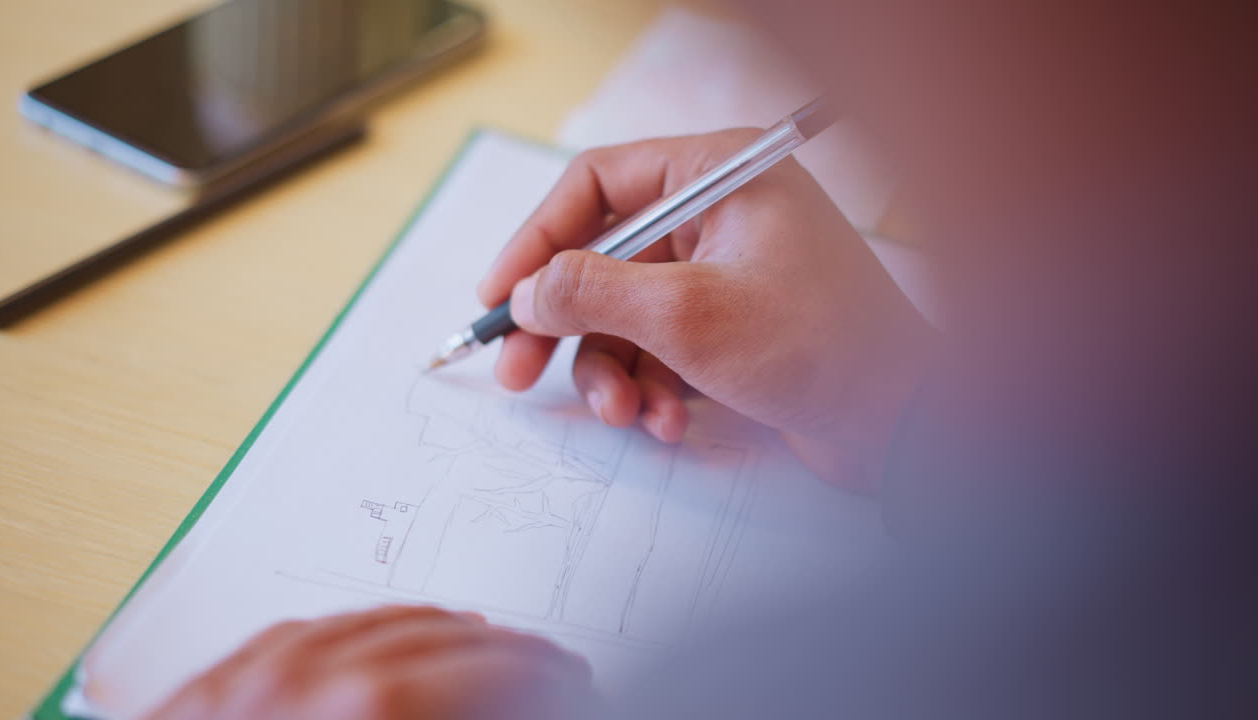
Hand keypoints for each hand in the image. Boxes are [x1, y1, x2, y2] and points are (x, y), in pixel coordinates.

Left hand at [143, 605, 594, 719]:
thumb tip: (526, 706)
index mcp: (376, 709)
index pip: (499, 668)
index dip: (549, 675)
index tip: (577, 682)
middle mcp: (318, 675)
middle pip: (452, 636)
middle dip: (514, 654)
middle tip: (550, 669)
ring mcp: (263, 669)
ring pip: (384, 620)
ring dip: (450, 632)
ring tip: (488, 647)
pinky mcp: (221, 676)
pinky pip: (314, 627)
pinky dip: (369, 628)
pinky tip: (388, 640)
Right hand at [478, 130, 929, 488]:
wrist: (905, 423)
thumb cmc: (814, 346)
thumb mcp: (686, 315)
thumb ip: (592, 292)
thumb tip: (525, 291)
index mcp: (718, 174)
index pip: (599, 183)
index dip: (537, 237)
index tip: (498, 294)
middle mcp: (720, 213)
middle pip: (604, 257)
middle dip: (565, 324)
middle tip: (518, 374)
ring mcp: (727, 272)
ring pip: (628, 315)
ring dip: (615, 372)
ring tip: (627, 415)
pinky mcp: (734, 326)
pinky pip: (663, 348)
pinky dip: (654, 389)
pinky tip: (670, 424)